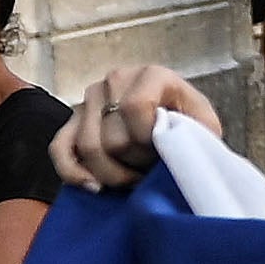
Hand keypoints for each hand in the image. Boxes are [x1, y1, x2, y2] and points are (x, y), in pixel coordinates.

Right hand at [52, 65, 219, 190]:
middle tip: (152, 170)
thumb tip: (170, 154)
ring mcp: (90, 99)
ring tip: (134, 178)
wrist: (175, 115)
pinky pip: (60, 148)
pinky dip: (73, 172)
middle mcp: (115, 80)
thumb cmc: (190, 120)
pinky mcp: (73, 119)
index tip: (162, 153)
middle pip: (112, 137)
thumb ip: (193, 133)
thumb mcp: (204, 123)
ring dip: (112, 173)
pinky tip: (94, 187)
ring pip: (87, 147)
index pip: (134, 107)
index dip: (147, 140)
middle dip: (134, 163)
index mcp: (151, 75)